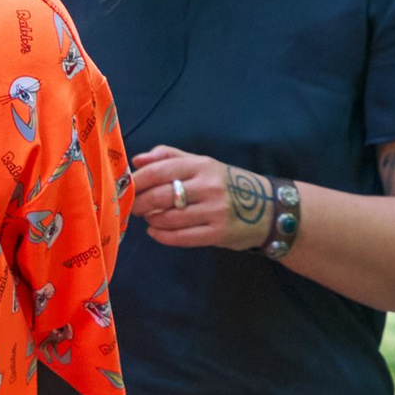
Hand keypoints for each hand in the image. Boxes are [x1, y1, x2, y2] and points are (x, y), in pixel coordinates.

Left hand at [130, 143, 278, 250]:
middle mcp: (208, 186)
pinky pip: (181, 237)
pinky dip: (162, 236)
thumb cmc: (228, 184)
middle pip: (161, 195)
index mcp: (202, 165)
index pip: (160, 170)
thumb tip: (137, 160)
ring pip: (168, 218)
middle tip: (133, 207)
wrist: (269, 209)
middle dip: (140, 203)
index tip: (125, 188)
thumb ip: (170, 157)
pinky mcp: (218, 233)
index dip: (137, 181)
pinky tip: (156, 232)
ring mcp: (214, 211)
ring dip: (151, 219)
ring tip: (148, 218)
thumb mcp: (204, 164)